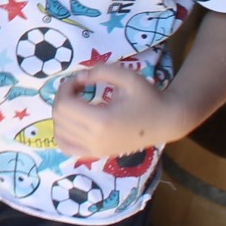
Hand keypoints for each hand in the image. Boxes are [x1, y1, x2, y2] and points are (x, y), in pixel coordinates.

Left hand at [51, 64, 186, 159]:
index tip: (78, 79)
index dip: (65, 87)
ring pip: (59, 133)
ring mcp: (95, 150)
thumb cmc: (148, 97)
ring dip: (60, 114)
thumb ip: (100, 71)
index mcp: (102, 121)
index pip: (64, 105)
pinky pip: (67, 148)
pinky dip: (63, 134)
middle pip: (59, 117)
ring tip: (75, 102)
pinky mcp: (97, 154)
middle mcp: (95, 140)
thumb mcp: (127, 76)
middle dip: (62, 97)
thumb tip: (78, 76)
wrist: (166, 121)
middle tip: (77, 87)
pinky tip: (73, 121)